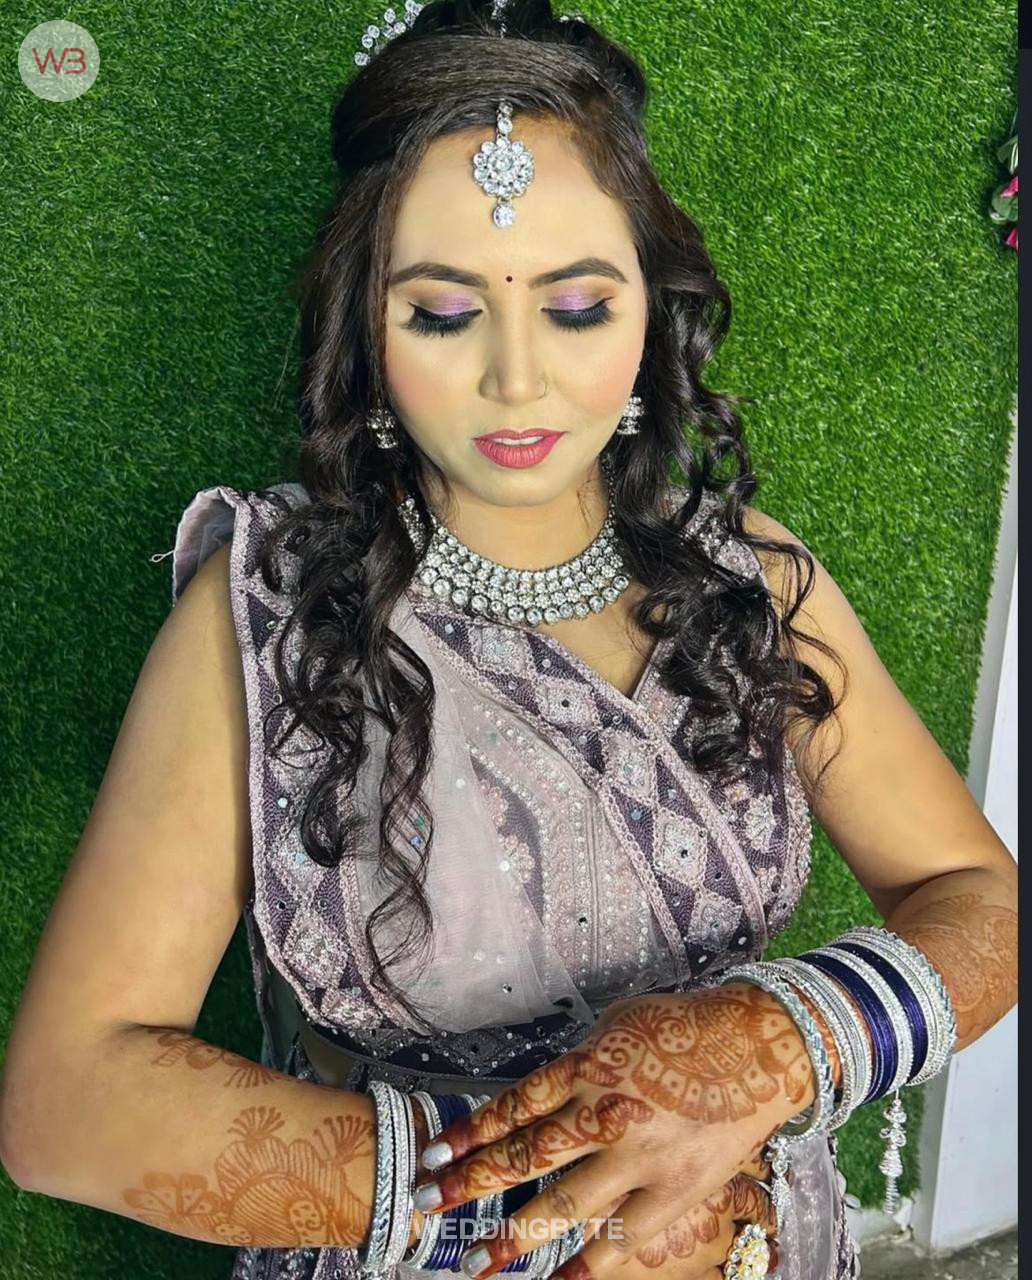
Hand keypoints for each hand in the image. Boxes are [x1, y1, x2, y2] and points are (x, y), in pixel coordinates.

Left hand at [411, 984, 812, 1279]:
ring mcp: (640, 1157)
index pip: (515, 1106)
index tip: (433, 1155)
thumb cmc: (686, 1026)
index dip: (470, 1133)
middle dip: (471, 1183)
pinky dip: (590, 1267)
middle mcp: (606, 1114)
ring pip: (564, 1203)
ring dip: (514, 1234)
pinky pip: (624, 1238)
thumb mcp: (619, 1026)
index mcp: (589, 1066)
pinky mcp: (675, 1190)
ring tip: (475, 1260)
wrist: (762, 1045)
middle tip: (427, 1204)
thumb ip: (579, 1064)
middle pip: (526, 1156)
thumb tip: (540, 1097)